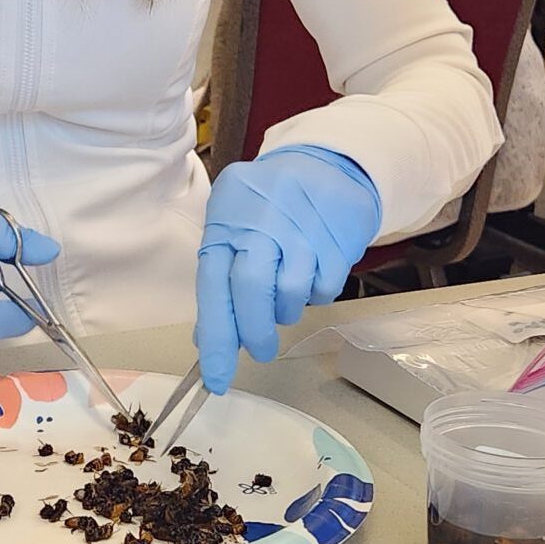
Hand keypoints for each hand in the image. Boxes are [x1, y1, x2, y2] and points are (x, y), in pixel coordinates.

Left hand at [196, 148, 381, 393]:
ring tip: (286, 294)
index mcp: (227, 222)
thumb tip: (208, 339)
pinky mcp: (336, 239)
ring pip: (290, 295)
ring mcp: (301, 230)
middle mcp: (261, 223)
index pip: (213, 286)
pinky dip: (315, 294)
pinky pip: (323, 289)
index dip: (215, 337)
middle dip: (254, 332)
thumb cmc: (269, 205)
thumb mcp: (234, 226)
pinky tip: (311, 274)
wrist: (328, 164)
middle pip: (251, 291)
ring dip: (286, 311)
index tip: (216, 379)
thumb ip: (220, 279)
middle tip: (259, 350)